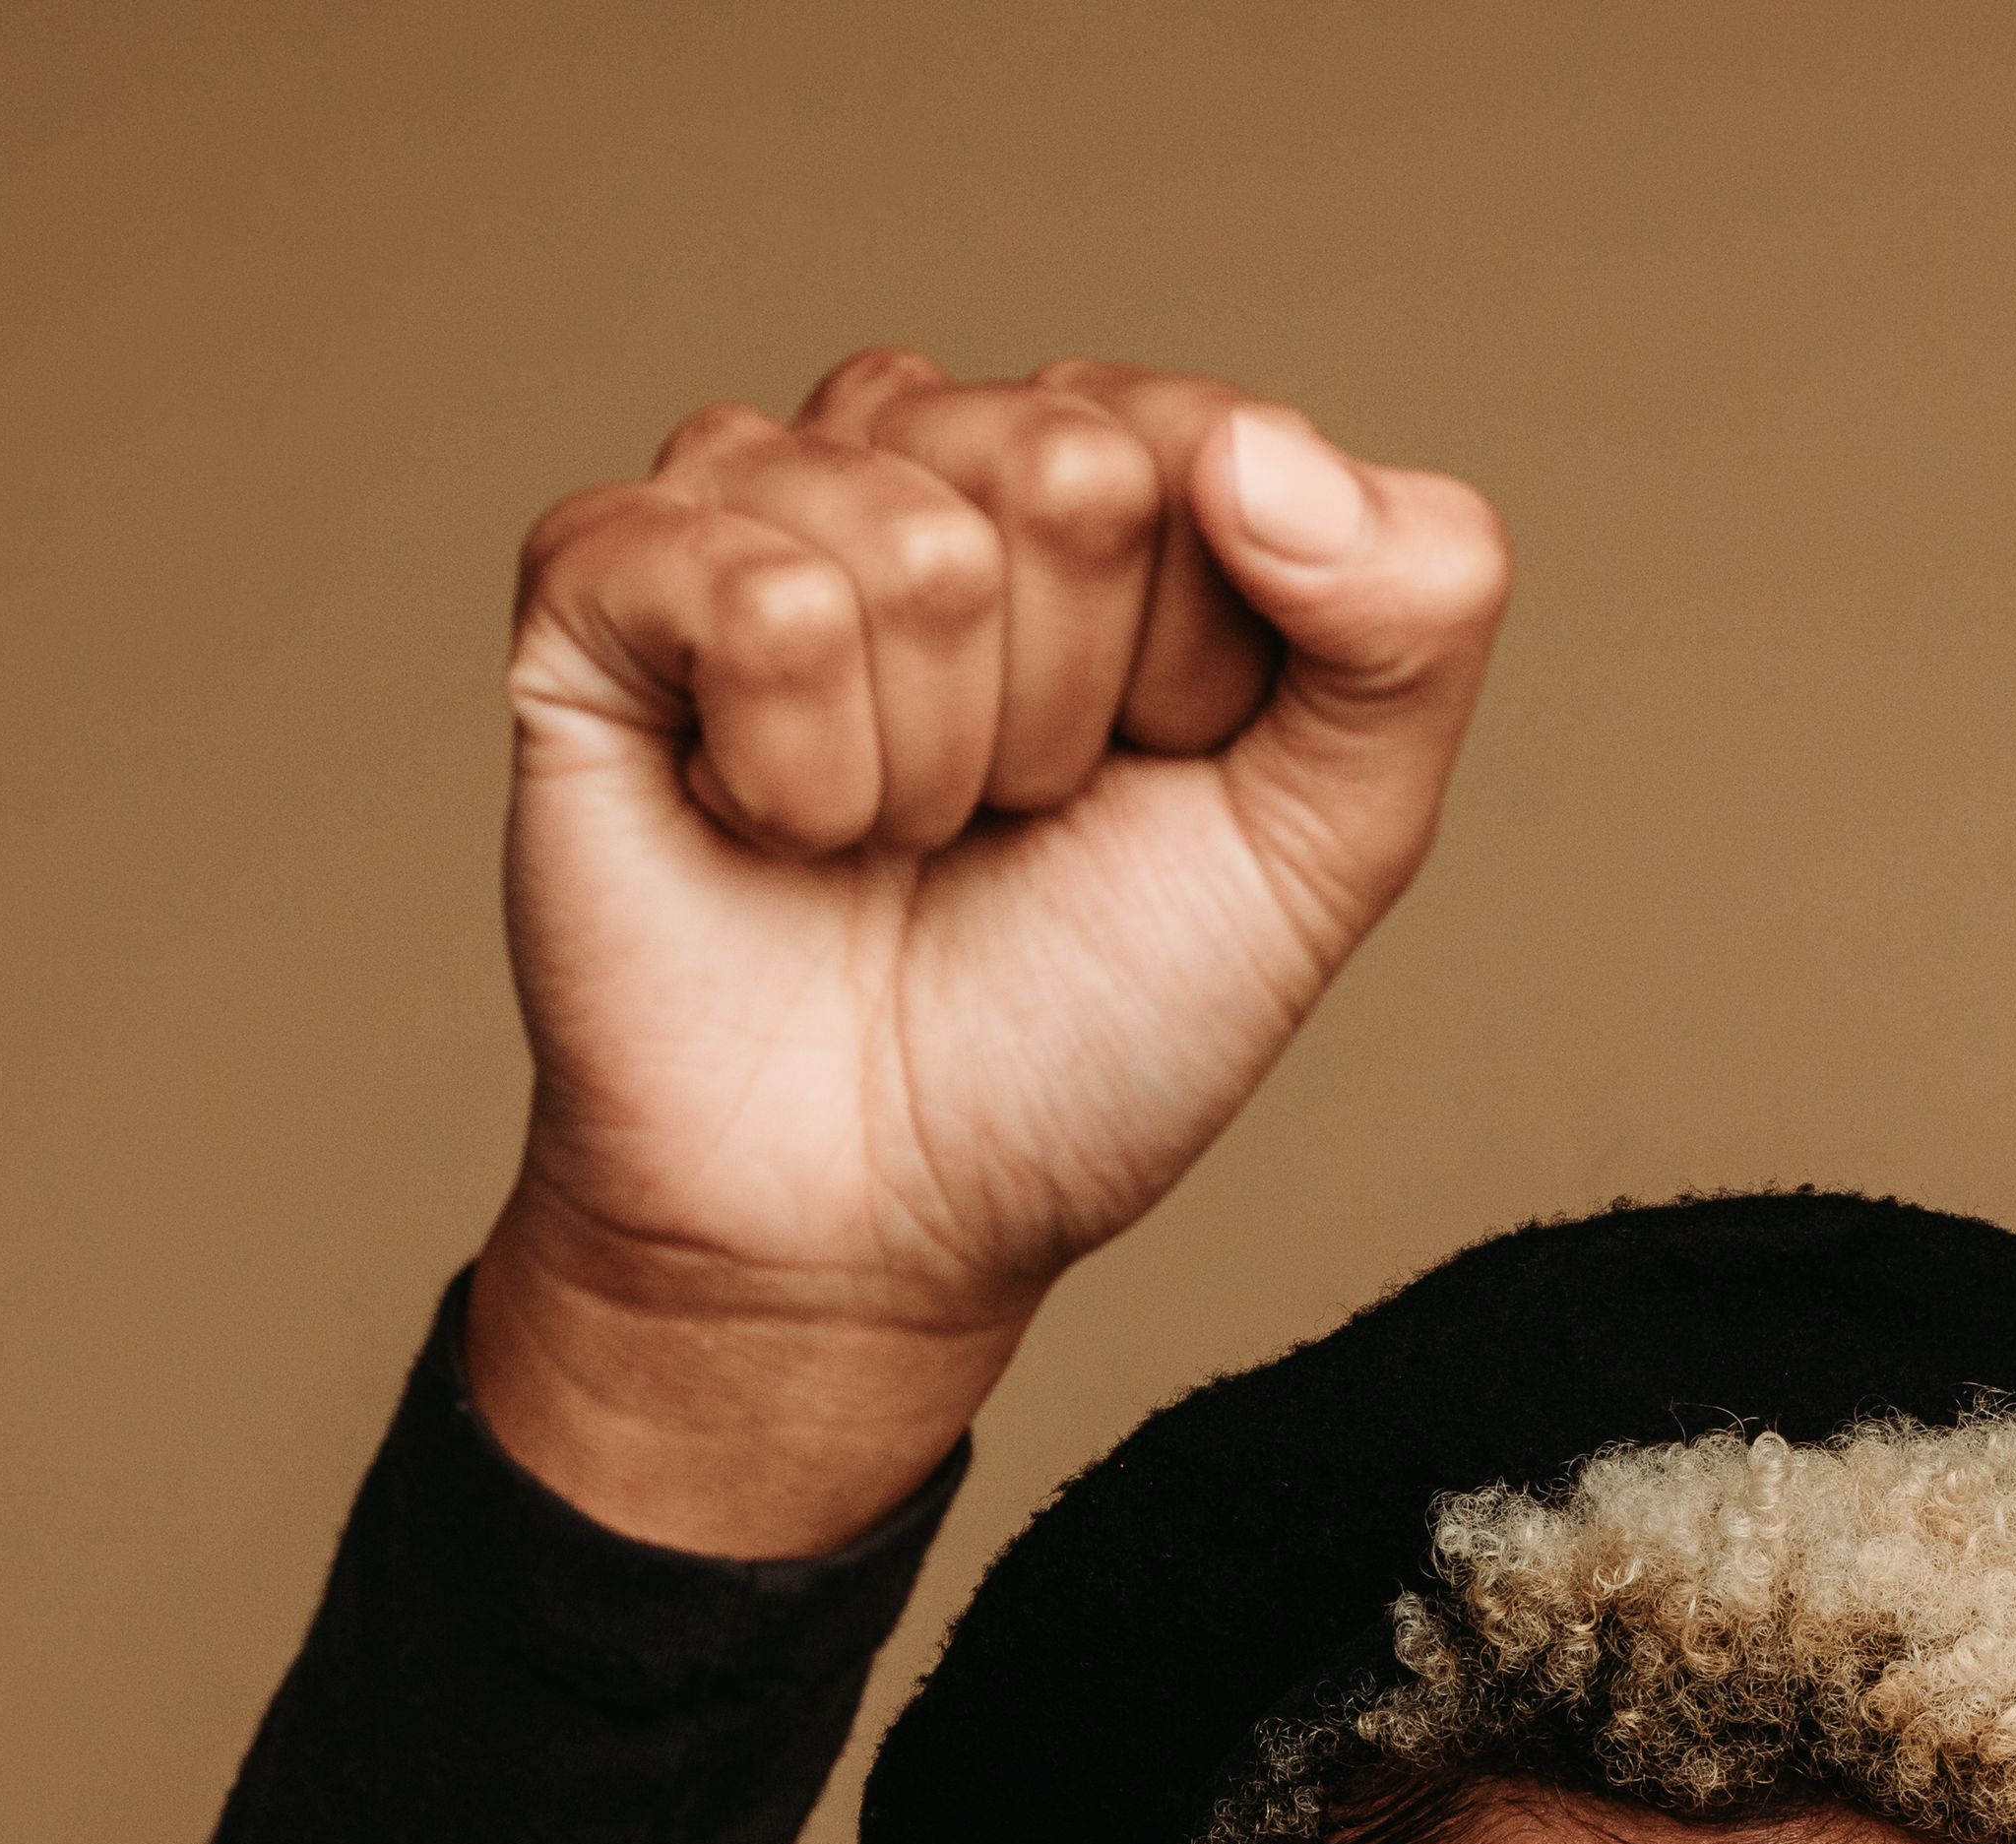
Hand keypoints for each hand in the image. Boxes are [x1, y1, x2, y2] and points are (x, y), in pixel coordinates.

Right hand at [464, 349, 1512, 1552]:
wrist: (872, 1226)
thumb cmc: (1082, 1035)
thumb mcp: (1327, 846)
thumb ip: (1417, 619)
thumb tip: (1258, 447)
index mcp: (1106, 483)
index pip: (1205, 446)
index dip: (1198, 669)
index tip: (1145, 785)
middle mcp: (923, 458)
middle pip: (1061, 469)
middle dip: (1061, 715)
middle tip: (1001, 828)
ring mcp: (750, 504)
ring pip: (909, 545)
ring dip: (927, 769)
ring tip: (886, 844)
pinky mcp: (598, 581)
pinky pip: (750, 594)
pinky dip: (792, 771)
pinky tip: (762, 826)